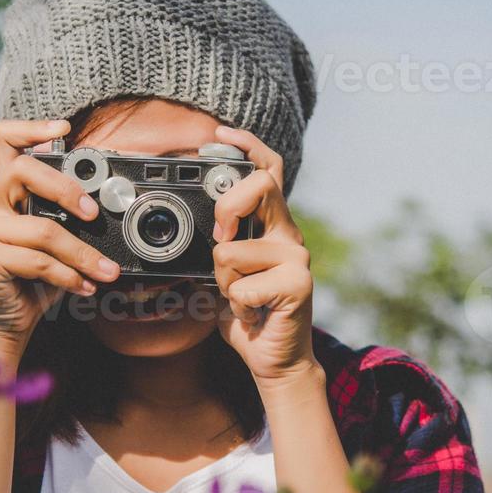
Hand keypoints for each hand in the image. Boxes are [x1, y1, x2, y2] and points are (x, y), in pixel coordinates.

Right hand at [0, 119, 121, 358]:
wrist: (5, 321)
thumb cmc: (32, 278)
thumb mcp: (55, 242)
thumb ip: (69, 218)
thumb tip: (111, 208)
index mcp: (5, 190)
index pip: (5, 141)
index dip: (31, 128)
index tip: (64, 128)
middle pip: (24, 170)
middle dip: (66, 188)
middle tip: (95, 214)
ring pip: (42, 229)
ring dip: (82, 253)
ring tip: (106, 271)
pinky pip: (37, 261)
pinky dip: (68, 276)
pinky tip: (84, 286)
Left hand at [211, 126, 317, 384]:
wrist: (274, 359)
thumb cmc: (248, 314)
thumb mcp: (224, 272)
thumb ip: (218, 245)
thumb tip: (192, 227)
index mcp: (273, 226)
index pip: (268, 170)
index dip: (247, 145)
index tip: (220, 134)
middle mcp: (289, 235)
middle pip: (259, 187)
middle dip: (227, 209)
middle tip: (221, 239)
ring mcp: (297, 258)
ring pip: (233, 251)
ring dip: (223, 281)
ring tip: (240, 298)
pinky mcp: (298, 285)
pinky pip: (241, 286)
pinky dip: (234, 306)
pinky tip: (251, 314)